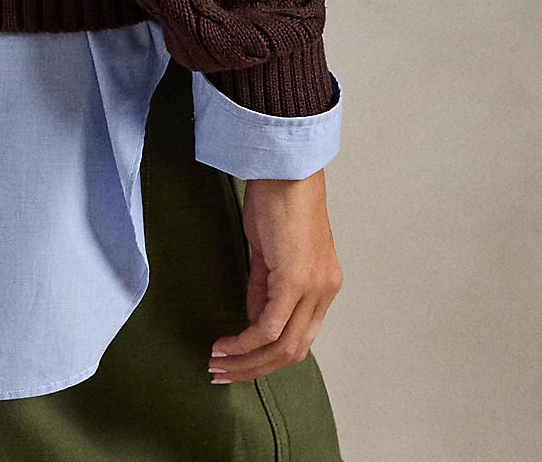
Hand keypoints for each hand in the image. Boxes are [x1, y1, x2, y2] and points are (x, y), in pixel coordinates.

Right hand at [208, 169, 342, 383]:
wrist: (285, 168)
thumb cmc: (278, 198)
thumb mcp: (269, 250)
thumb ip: (264, 286)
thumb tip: (252, 318)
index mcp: (323, 285)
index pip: (300, 336)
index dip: (268, 356)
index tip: (238, 361)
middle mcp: (324, 292)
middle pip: (293, 351)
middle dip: (255, 368)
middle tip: (223, 373)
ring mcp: (314, 289)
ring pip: (282, 346)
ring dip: (247, 362)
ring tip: (217, 365)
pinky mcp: (296, 281)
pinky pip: (269, 326)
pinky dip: (245, 342)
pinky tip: (224, 346)